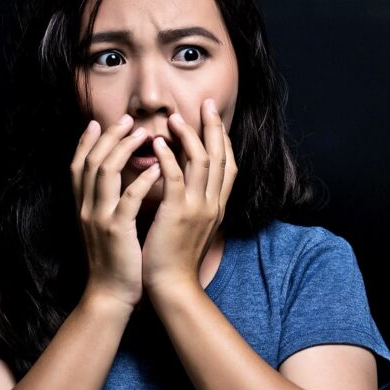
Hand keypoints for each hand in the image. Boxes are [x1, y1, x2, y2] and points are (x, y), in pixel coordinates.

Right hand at [70, 115, 161, 307]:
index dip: (85, 142)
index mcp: (83, 207)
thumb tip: (120, 182)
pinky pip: (128, 199)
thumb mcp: (105, 227)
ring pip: (104, 172)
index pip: (78, 165)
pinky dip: (142, 181)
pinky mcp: (117, 231)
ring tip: (143, 133)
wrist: (110, 295)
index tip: (98, 122)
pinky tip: (157, 168)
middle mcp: (86, 209)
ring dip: (123, 148)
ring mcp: (99, 219)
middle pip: (91, 161)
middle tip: (127, 118)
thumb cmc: (116, 260)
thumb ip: (108, 204)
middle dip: (108, 136)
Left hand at [141, 99, 236, 291]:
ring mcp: (199, 208)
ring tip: (176, 117)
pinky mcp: (178, 213)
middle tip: (206, 103)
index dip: (222, 140)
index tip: (213, 120)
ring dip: (190, 136)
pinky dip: (170, 157)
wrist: (172, 286)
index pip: (228, 166)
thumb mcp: (193, 226)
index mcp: (217, 207)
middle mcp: (213, 204)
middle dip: (214, 128)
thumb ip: (193, 203)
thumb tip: (185, 182)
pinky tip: (160, 143)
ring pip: (202, 162)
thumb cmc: (176, 258)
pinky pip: (177, 178)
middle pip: (221, 156)